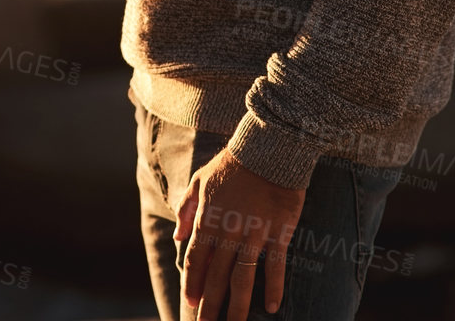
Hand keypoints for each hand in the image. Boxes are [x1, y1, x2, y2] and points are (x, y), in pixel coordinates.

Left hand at [176, 148, 305, 319]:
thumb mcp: (199, 182)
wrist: (267, 150)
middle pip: (216, 277)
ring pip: (243, 278)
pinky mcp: (278, 233)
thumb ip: (186, 210)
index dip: (193, 284)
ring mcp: (254, 235)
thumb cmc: (231, 165)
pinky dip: (273, 288)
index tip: (190, 304)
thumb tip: (176, 237)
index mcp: (208, 221)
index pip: (195, 261)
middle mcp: (228, 233)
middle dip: (210, 305)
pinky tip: (271, 308)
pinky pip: (276, 267)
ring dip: (237, 306)